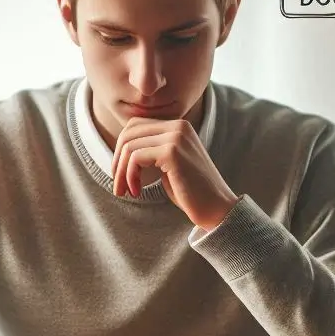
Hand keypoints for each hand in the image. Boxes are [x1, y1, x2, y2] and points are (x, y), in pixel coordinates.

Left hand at [111, 117, 239, 230]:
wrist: (217, 209)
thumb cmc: (191, 192)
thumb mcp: (168, 165)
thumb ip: (152, 151)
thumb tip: (122, 148)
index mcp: (178, 126)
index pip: (135, 126)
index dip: (121, 150)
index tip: (121, 174)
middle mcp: (178, 126)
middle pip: (129, 133)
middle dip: (117, 161)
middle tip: (118, 186)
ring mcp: (176, 136)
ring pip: (130, 146)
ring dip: (121, 172)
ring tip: (125, 192)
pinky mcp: (172, 152)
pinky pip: (136, 157)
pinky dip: (130, 176)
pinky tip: (136, 192)